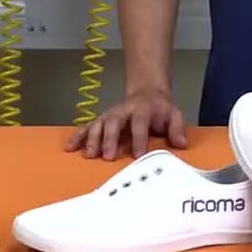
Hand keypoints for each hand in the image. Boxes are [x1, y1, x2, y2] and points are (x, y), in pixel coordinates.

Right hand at [65, 88, 187, 158]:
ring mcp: (110, 115)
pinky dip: (77, 136)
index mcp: (143, 110)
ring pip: (98, 124)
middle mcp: (123, 111)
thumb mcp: (173, 115)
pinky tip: (70, 147)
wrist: (147, 94)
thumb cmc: (159, 111)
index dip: (139, 139)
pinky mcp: (101, 120)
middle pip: (114, 122)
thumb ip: (177, 128)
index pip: (140, 123)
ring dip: (92, 139)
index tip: (137, 155)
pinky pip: (87, 127)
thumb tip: (181, 144)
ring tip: (89, 154)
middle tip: (108, 156)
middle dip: (110, 139)